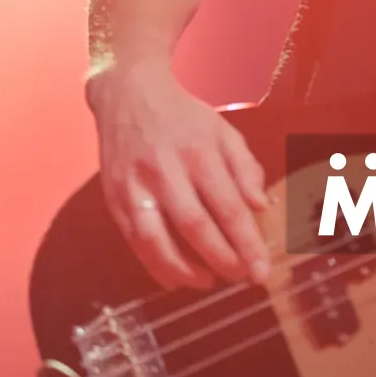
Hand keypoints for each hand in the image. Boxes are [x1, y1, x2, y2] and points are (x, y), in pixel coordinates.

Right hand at [88, 59, 271, 290]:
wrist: (129, 95)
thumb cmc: (184, 117)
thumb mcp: (223, 131)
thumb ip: (245, 168)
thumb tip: (261, 207)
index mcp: (199, 151)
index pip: (228, 206)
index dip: (246, 242)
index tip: (262, 271)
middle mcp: (166, 170)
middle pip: (194, 226)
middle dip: (220, 260)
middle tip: (241, 278)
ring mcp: (135, 186)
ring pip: (156, 240)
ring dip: (183, 270)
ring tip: (208, 282)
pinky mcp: (113, 198)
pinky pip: (134, 241)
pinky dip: (154, 265)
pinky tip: (175, 277)